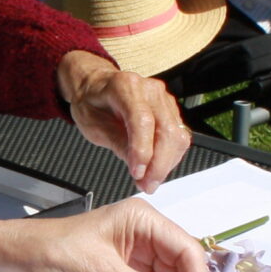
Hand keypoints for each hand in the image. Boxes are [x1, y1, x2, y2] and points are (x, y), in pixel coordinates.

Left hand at [57, 50, 188, 191]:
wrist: (96, 86)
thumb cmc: (92, 102)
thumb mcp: (93, 125)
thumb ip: (117, 143)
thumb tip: (138, 167)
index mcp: (125, 88)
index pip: (143, 121)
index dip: (143, 151)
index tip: (138, 173)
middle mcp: (150, 90)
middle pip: (167, 131)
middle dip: (159, 165)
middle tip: (146, 185)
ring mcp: (163, 99)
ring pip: (178, 136)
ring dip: (166, 164)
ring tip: (149, 180)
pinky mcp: (171, 110)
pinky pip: (178, 137)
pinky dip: (169, 157)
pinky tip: (154, 167)